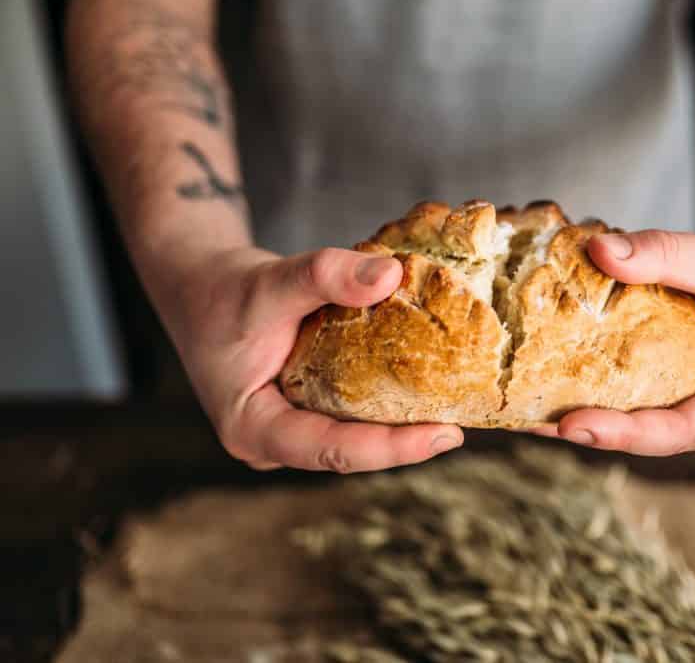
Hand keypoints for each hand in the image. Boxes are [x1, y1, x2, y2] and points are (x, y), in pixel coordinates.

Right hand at [170, 246, 463, 471]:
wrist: (199, 284)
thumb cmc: (222, 290)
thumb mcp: (270, 279)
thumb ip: (324, 275)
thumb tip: (391, 274)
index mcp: (253, 430)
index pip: (332, 451)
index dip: (392, 449)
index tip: (446, 436)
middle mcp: (273, 442)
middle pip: (350, 451)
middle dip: (406, 442)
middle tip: (464, 425)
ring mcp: (289, 429)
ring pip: (353, 435)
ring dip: (400, 424)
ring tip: (457, 410)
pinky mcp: (305, 410)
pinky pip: (351, 415)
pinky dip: (385, 402)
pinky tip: (427, 388)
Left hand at [536, 221, 694, 454]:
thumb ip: (667, 254)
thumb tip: (598, 251)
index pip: (682, 432)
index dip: (626, 434)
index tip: (572, 426)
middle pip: (651, 435)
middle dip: (593, 431)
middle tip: (532, 422)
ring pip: (638, 416)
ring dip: (585, 414)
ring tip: (526, 412)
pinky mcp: (675, 381)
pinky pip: (633, 390)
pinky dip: (594, 385)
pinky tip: (549, 378)